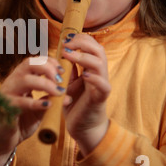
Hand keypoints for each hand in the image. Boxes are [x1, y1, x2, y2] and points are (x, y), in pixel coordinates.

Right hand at [0, 56, 68, 165]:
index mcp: (19, 79)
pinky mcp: (4, 108)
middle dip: (47, 69)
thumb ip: (48, 98)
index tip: (62, 70)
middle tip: (60, 80)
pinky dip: (36, 102)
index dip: (49, 62)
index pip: (33, 61)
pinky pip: (21, 102)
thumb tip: (65, 90)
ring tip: (59, 93)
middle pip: (28, 64)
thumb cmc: (20, 122)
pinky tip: (48, 105)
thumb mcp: (38, 108)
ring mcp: (6, 94)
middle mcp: (12, 82)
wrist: (1, 141)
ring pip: (25, 80)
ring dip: (45, 84)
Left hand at [62, 34, 110, 155]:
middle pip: (99, 50)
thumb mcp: (68, 82)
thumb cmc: (74, 103)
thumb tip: (61, 51)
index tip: (65, 38)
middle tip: (66, 43)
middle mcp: (99, 74)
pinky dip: (96, 79)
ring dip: (84, 57)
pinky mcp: (100, 99)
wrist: (82, 127)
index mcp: (91, 68)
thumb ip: (68, 68)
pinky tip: (84, 75)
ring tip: (69, 55)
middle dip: (82, 43)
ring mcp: (101, 85)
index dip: (80, 39)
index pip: (92, 45)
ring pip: (100, 64)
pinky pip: (104, 86)